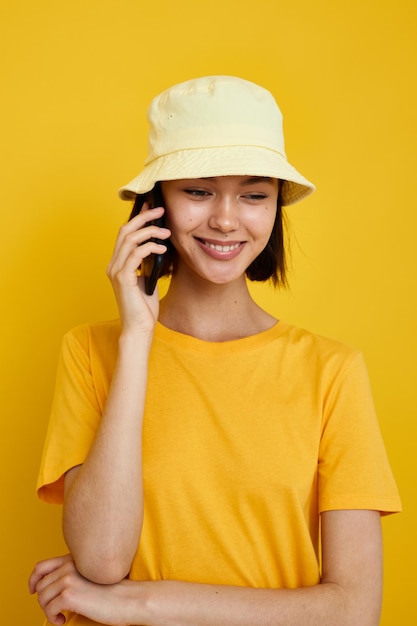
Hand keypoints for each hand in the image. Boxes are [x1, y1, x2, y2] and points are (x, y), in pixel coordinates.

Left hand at [29, 554, 138, 625]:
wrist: (128, 598)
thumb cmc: (113, 590)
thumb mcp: (91, 575)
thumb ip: (74, 573)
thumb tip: (54, 586)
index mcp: (74, 559)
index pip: (41, 566)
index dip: (33, 579)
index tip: (32, 590)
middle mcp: (69, 566)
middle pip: (40, 586)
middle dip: (44, 601)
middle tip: (56, 610)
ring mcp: (69, 579)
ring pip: (42, 598)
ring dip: (48, 611)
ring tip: (61, 616)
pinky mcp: (69, 595)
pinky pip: (49, 609)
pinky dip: (53, 619)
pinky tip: (64, 620)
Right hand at [107, 203, 170, 333]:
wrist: (139, 328)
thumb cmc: (144, 308)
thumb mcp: (147, 279)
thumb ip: (148, 263)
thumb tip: (158, 246)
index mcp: (118, 263)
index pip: (125, 233)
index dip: (137, 218)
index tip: (152, 207)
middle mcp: (113, 264)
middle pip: (125, 230)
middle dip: (143, 217)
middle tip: (161, 210)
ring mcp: (116, 271)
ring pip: (130, 239)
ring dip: (150, 232)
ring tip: (167, 232)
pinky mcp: (123, 278)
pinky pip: (135, 254)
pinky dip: (150, 247)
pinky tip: (162, 248)